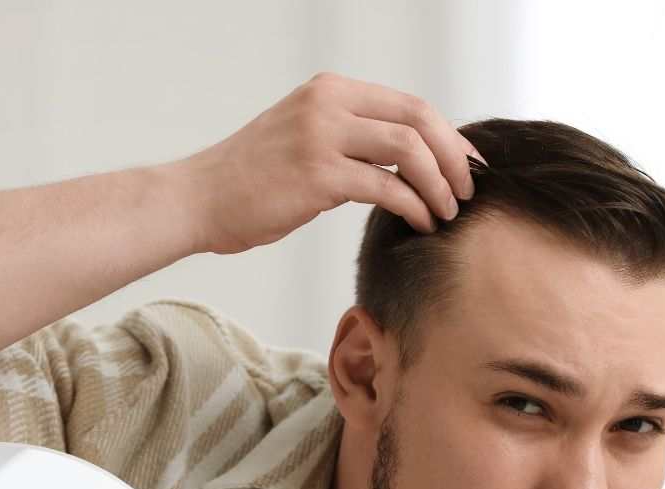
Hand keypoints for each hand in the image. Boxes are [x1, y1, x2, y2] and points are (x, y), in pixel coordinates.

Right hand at [178, 71, 483, 254]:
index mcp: (329, 90)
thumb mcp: (302, 140)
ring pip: (408, 150)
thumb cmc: (249, 182)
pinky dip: (413, 206)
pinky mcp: (317, 175)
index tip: (466, 166)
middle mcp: (328, 103)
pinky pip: (386, 187)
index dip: (448, 135)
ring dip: (438, 184)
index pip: (409, 104)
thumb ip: (348, 140)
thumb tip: (402, 163)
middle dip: (453, 157)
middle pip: (418, 119)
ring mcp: (322, 136)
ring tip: (446, 212)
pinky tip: (420, 223)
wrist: (198, 199)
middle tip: (466, 191)